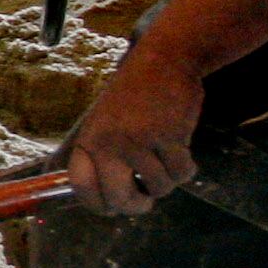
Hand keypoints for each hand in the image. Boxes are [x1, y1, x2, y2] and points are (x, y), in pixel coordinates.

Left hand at [67, 41, 204, 215]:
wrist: (164, 59)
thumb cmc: (134, 93)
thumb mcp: (104, 121)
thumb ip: (104, 155)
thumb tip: (111, 196)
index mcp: (90, 140)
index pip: (82, 186)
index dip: (98, 204)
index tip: (111, 207)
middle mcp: (110, 144)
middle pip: (119, 198)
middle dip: (136, 206)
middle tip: (145, 202)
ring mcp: (139, 141)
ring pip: (158, 187)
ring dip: (167, 181)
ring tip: (166, 162)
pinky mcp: (169, 137)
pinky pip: (180, 172)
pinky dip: (186, 169)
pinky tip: (182, 154)